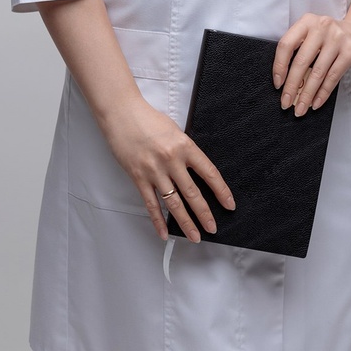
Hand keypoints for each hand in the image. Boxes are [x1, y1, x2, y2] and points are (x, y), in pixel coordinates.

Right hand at [102, 94, 235, 242]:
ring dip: (185, 222)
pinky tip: (164, 232)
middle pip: (192, 193)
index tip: (229, 204)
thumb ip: (185, 150)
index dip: (221, 191)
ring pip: (174, 203)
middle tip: (212, 227)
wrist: (122, 114)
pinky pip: (151, 204)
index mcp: (184, 145)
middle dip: (204, 213)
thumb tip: (194, 169)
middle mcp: (171, 160)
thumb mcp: (174, 131)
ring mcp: (154, 171)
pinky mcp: (139, 178)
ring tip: (194, 235)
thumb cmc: (148, 119)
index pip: (209, 173)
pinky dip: (158, 221)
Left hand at [273, 13, 350, 117]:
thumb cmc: (334, 39)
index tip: (277, 84)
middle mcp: (321, 26)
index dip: (279, 66)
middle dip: (291, 86)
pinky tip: (316, 102)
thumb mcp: (315, 37)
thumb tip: (285, 82)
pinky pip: (333, 77)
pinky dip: (323, 93)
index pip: (286, 44)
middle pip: (301, 61)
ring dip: (307, 94)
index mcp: (307, 22)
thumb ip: (301, 51)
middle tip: (286, 102)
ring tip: (300, 108)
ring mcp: (337, 38)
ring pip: (317, 72)